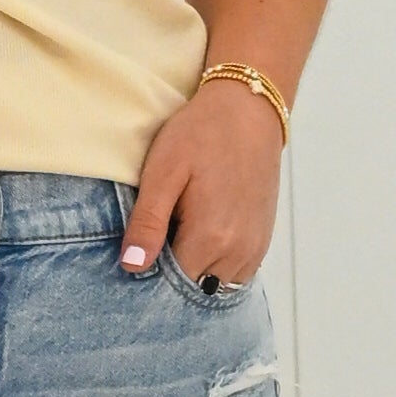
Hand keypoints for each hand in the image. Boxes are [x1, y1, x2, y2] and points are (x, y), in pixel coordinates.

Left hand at [124, 77, 282, 292]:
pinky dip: (216, 263)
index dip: (150, 273)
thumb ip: (148, 223)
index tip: (137, 253)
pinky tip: (201, 235)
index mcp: (210, 238)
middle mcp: (238, 251)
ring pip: (216, 283)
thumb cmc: (200, 135)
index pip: (171, 285)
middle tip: (155, 239)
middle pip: (194, 286)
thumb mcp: (163, 173)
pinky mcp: (263, 238)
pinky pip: (236, 272)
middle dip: (172, 273)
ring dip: (195, 269)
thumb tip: (132, 267)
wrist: (249, 110)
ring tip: (178, 234)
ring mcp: (255, 247)